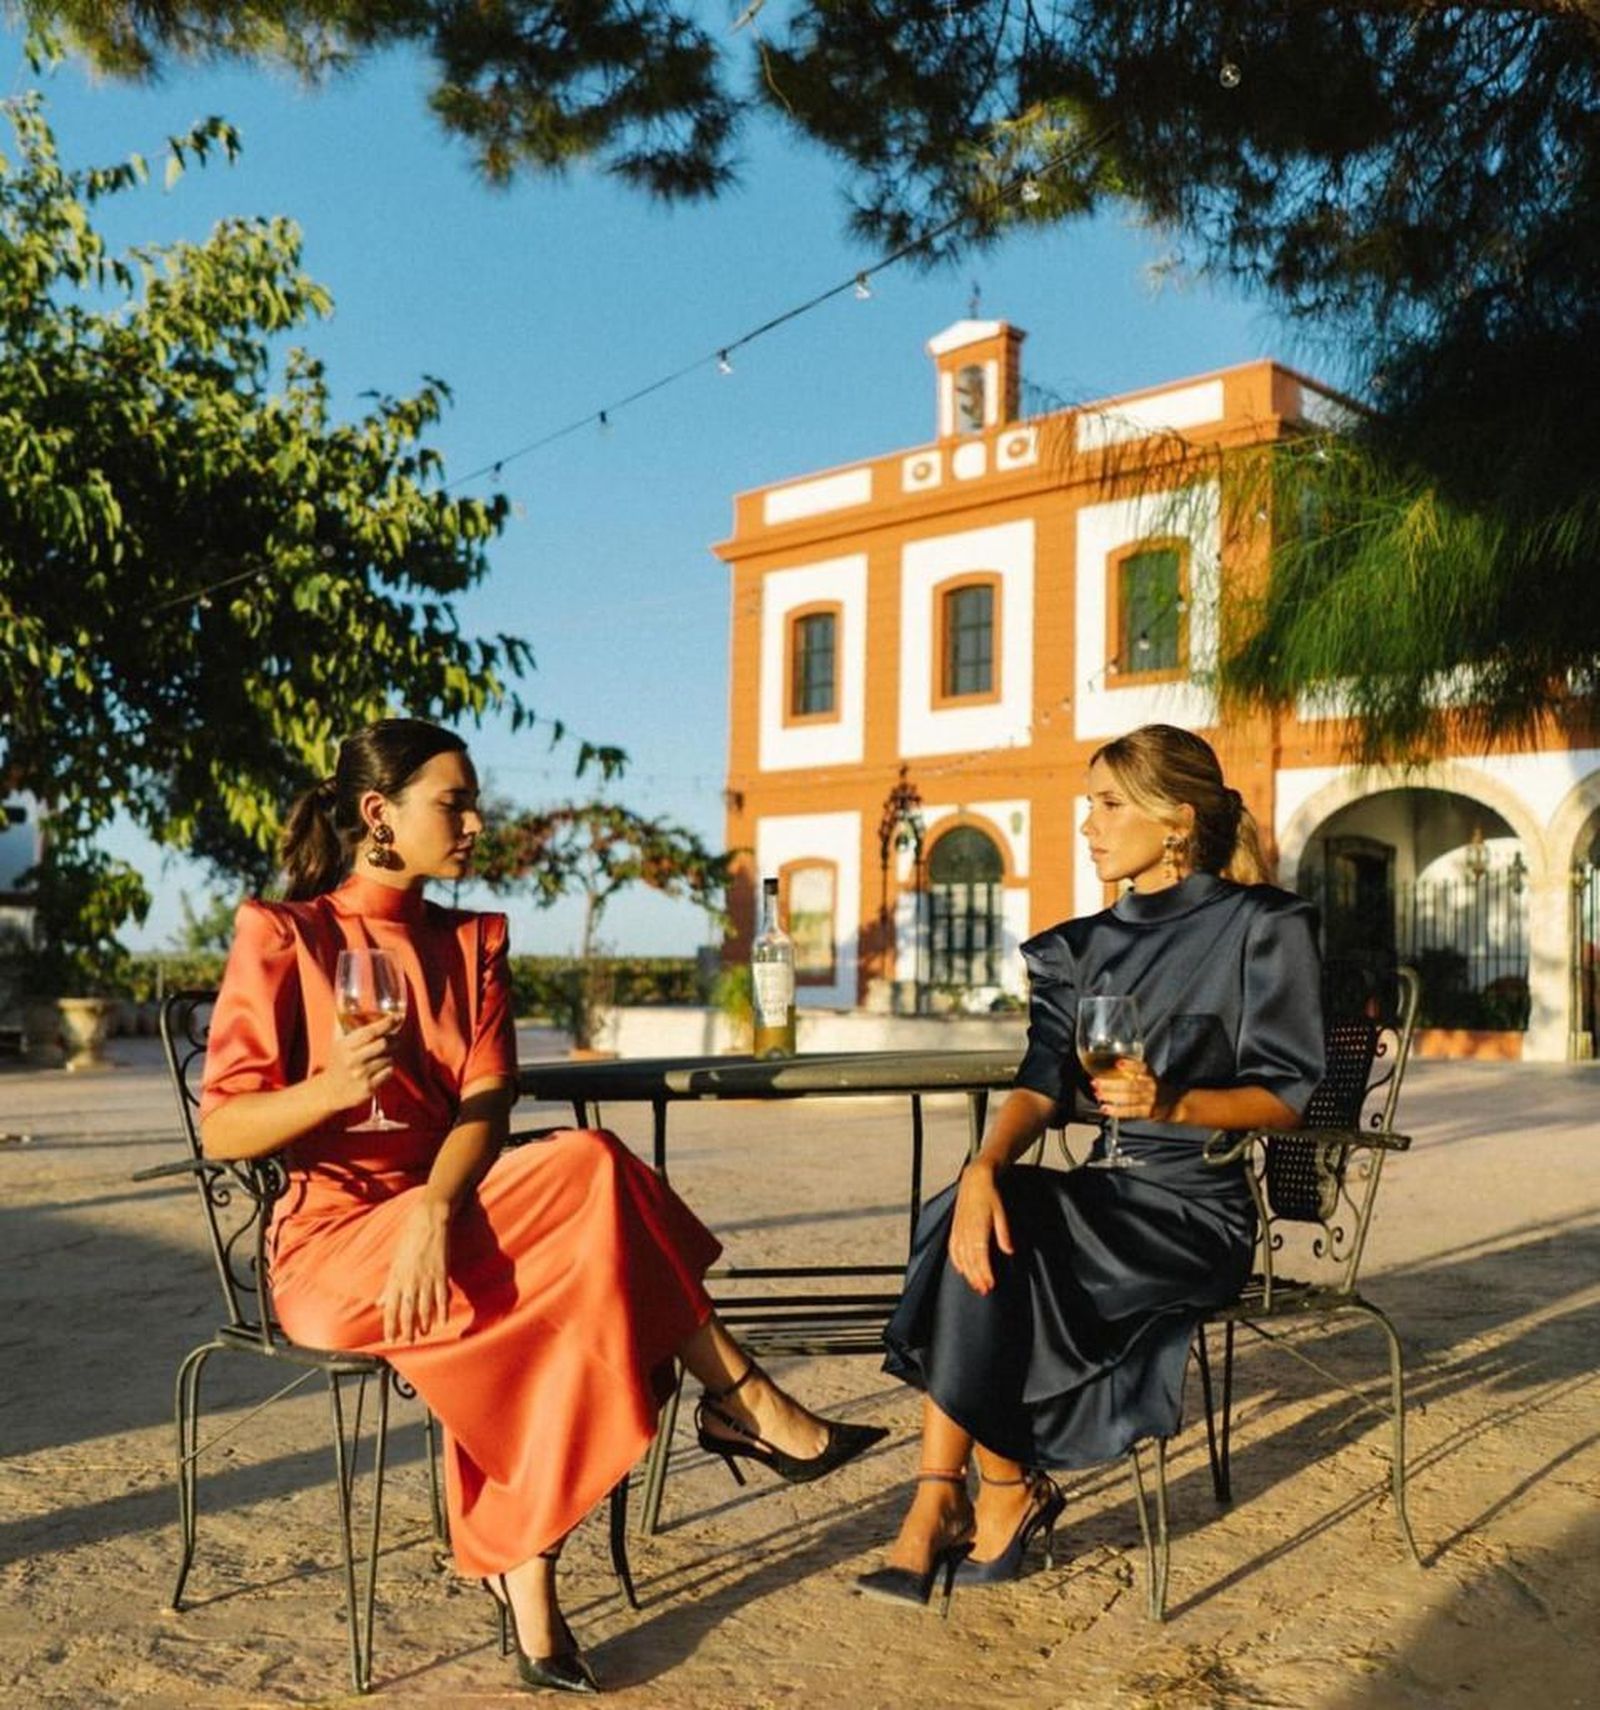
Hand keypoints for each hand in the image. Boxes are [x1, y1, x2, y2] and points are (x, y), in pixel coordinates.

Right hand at [320, 1015, 399, 1113]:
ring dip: (391, 1054)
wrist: (329, 1091)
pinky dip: (389, 1068)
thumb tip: (344, 1001)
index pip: (369, 1032)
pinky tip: (382, 1067)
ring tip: (386, 1053)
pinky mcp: (368, 1088)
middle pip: (383, 1044)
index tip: (396, 1018)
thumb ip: (343, 1023)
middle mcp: (352, 1060)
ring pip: (389, 1058)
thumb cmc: (337, 1062)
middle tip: (396, 1037)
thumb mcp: (337, 1042)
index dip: (386, 1023)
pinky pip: (389, 1073)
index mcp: (345, 1046)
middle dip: (394, 1039)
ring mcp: (361, 1075)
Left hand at [379, 1199, 449, 1342]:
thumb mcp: (395, 1263)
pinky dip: (441, 1310)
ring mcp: (426, 1278)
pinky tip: (442, 1321)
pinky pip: (441, 1296)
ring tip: (424, 1334)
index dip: (390, 1325)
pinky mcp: (441, 1273)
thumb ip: (389, 1286)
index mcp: (396, 1279)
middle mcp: (409, 1281)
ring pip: (424, 1306)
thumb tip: (380, 1302)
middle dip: (407, 1329)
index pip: (391, 1308)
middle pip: (407, 1311)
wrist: (427, 1222)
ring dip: (424, 1322)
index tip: (390, 1340)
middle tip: (408, 1341)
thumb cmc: (409, 1242)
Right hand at [948, 1161, 1012, 1295]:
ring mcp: (958, 1230)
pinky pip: (952, 1249)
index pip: (980, 1256)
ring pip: (961, 1257)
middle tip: (985, 1290)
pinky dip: (956, 1261)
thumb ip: (1003, 1232)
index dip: (984, 1272)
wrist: (975, 1179)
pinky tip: (960, 1270)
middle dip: (977, 1277)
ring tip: (975, 1285)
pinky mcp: (955, 1228)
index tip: (990, 1285)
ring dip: (968, 1273)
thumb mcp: (1001, 1212)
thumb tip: (1009, 1250)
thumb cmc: (990, 1195)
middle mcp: (966, 1231)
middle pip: (970, 1260)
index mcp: (978, 1228)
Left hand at [1088, 1057, 1170, 1122]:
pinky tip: (1105, 1109)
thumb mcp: (1148, 1075)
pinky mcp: (1148, 1112)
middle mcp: (1151, 1086)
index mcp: (1150, 1074)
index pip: (1142, 1068)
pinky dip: (1117, 1110)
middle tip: (1095, 1082)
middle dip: (1111, 1083)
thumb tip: (1108, 1064)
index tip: (1118, 1063)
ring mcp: (1150, 1100)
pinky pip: (1131, 1111)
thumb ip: (1133, 1071)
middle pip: (1131, 1084)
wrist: (1176, 1104)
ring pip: (1129, 1098)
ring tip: (1097, 1094)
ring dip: (1111, 1096)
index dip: (1130, 1065)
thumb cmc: (1156, 1087)